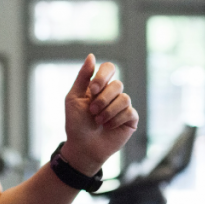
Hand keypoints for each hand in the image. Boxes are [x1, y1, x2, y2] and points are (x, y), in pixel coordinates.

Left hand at [61, 54, 138, 174]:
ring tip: (99, 121)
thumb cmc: (76, 124)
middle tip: (92, 112)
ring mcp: (123, 107)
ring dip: (108, 111)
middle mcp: (113, 94)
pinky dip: (116, 119)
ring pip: (124, 98)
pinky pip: (130, 112)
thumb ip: (82, 77)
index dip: (103, 76)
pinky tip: (108, 127)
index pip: (109, 68)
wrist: (83, 147)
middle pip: (117, 84)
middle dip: (103, 99)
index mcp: (100, 86)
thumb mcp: (74, 98)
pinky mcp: (131, 119)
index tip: (93, 90)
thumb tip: (92, 56)